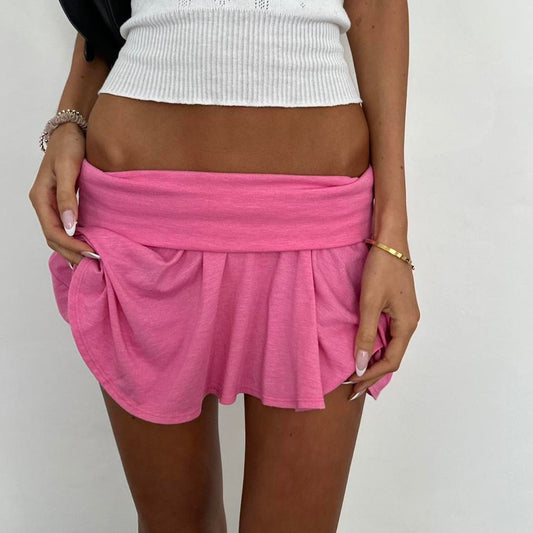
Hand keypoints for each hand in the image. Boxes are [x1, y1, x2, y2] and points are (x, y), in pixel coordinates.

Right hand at [29, 122, 96, 265]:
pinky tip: (89, 245)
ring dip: (73, 248)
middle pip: (54, 238)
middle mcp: (43, 203)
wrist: (72, 129)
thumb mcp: (68, 169)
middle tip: (96, 262)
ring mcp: (52, 204)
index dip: (71, 246)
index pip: (53, 232)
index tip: (91, 254)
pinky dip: (76, 239)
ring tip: (92, 260)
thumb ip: (68, 198)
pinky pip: (66, 226)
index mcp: (41, 197)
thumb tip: (70, 226)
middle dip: (72, 252)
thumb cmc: (69, 145)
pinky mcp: (62, 202)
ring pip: (59, 234)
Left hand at [345, 238, 420, 399]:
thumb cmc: (381, 269)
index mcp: (407, 325)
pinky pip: (388, 335)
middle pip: (392, 357)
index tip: (351, 384)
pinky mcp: (398, 308)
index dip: (371, 375)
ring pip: (390, 347)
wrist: (389, 241)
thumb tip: (360, 365)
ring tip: (355, 375)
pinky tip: (362, 351)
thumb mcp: (369, 303)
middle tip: (352, 389)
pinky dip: (375, 347)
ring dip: (373, 362)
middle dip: (372, 374)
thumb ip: (365, 334)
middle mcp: (410, 323)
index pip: (390, 361)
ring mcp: (405, 316)